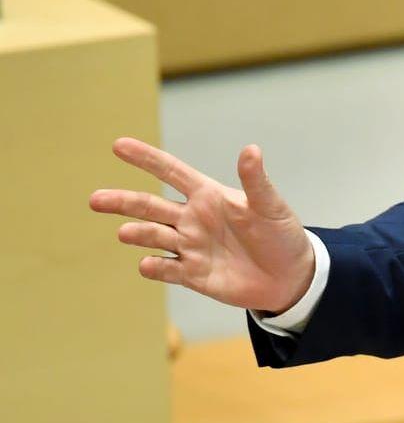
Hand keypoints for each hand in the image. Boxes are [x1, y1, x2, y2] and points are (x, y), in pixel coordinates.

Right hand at [89, 137, 314, 314]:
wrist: (289, 276)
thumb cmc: (281, 234)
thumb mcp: (270, 206)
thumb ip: (256, 181)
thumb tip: (250, 149)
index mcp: (209, 195)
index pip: (171, 172)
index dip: (146, 158)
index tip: (118, 145)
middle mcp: (193, 218)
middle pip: (150, 205)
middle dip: (123, 201)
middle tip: (95, 199)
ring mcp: (190, 246)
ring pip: (154, 236)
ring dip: (139, 233)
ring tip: (125, 232)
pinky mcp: (192, 274)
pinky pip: (167, 269)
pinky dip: (155, 267)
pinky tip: (147, 264)